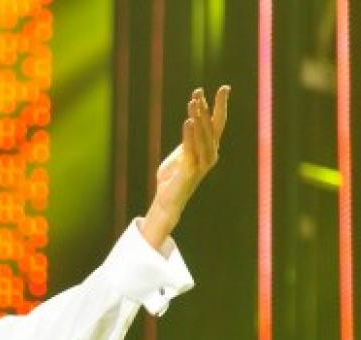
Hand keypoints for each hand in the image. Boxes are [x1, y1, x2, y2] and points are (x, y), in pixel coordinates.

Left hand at [143, 85, 229, 246]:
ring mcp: (203, 163)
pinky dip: (189, 134)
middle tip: (199, 91)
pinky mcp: (191, 170)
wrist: (167, 200)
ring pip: (203, 136)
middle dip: (206, 107)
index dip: (221, 105)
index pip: (218, 123)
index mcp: (209, 148)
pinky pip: (191, 148)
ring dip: (198, 118)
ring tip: (193, 102)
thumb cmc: (172, 177)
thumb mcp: (181, 153)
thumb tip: (192, 121)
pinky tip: (188, 121)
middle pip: (212, 126)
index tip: (224, 87)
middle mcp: (211, 154)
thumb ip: (188, 139)